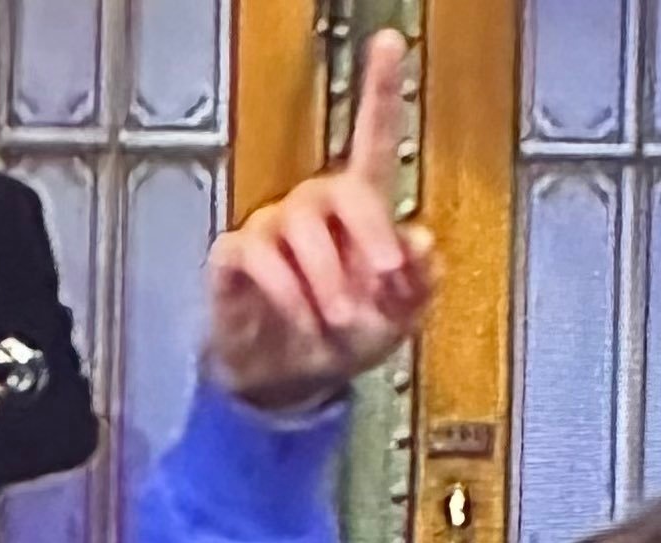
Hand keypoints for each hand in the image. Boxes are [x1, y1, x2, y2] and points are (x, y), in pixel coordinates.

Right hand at [206, 31, 436, 408]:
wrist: (292, 381)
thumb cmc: (343, 337)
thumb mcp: (397, 320)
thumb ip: (418, 284)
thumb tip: (423, 241)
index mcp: (359, 212)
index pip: (372, 139)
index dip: (380, 91)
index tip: (388, 43)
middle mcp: (314, 208)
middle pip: (339, 191)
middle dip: (370, 236)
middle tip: (386, 283)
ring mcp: (273, 228)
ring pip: (300, 231)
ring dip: (329, 283)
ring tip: (341, 323)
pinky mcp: (237, 256)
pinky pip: (260, 260)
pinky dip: (289, 297)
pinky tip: (304, 322)